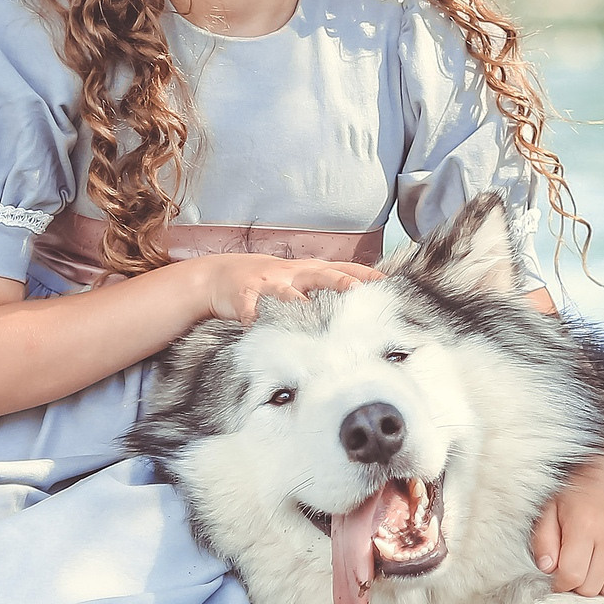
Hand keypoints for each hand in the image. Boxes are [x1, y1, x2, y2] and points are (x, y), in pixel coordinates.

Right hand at [176, 253, 383, 324]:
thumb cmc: (264, 281)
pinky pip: (254, 314)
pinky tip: (265, 335)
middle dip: (339, 282)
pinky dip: (259, 325)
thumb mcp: (294, 278)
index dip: (364, 274)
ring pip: (286, 295)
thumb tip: (356, 303)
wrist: (217, 276)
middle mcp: (289, 274)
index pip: (342, 268)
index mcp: (305, 270)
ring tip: (311, 316)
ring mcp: (267, 285)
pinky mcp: (244, 299)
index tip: (386, 283)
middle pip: (320, 275)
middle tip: (358, 290)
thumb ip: (320, 289)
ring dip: (299, 305)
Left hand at [532, 448, 603, 595]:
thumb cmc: (574, 489)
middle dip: (578, 585)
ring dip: (599, 584)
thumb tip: (547, 569)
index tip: (558, 577)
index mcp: (585, 525)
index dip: (560, 584)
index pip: (572, 576)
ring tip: (591, 566)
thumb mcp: (548, 509)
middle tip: (574, 569)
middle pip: (592, 587)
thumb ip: (543, 541)